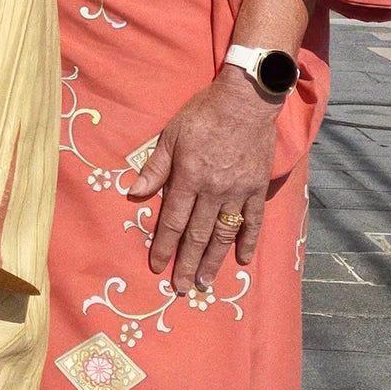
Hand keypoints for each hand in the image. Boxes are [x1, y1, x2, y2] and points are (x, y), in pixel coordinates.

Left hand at [128, 67, 279, 293]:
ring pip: (224, 234)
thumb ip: (155, 168)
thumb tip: (133, 194)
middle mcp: (214, 191)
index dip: (163, 246)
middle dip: (186, 263)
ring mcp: (238, 192)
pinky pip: (252, 221)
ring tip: (204, 282)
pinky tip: (242, 260)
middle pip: (197, 235)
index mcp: (189, 177)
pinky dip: (248, 242)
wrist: (245, 101)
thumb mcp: (170, 135)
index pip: (172, 220)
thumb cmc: (203, 115)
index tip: (157, 267)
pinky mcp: (257, 189)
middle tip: (180, 288)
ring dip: (213, 261)